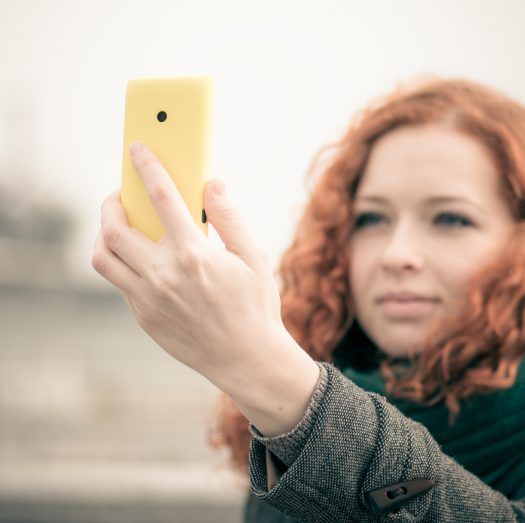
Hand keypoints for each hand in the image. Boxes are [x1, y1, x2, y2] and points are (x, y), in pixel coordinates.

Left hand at [91, 141, 287, 387]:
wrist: (246, 359)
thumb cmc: (255, 306)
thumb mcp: (253, 257)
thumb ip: (229, 217)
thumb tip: (213, 184)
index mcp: (194, 254)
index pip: (161, 197)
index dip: (146, 166)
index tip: (137, 149)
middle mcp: (163, 275)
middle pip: (113, 227)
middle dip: (111, 202)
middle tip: (121, 196)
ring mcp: (148, 298)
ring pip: (102, 256)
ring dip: (103, 233)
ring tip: (119, 226)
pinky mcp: (143, 316)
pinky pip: (118, 281)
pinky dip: (121, 261)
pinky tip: (141, 258)